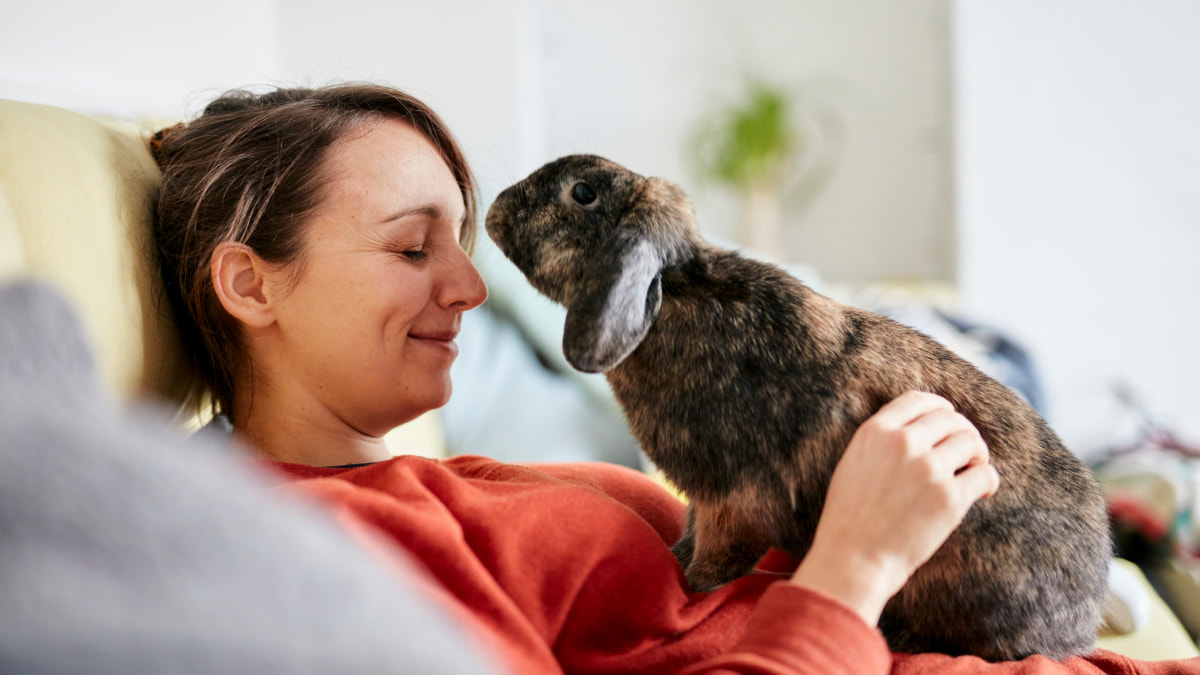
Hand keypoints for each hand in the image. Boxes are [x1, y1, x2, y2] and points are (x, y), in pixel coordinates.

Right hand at [789, 391, 999, 626]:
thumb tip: (917, 431)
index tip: (948, 418)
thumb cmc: (850, 519)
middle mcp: (903, 443)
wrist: (853, 559)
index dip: (939, 406)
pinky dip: (988, 480)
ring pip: (971, 441)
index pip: (918, 400)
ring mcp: (928, 468)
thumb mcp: (853, 464)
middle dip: (962, 432)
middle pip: (950, 418)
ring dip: (978, 454)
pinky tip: (983, 491)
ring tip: (974, 470)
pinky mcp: (949, 498)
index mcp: (875, 431)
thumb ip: (881, 442)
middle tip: (967, 452)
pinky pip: (984, 475)